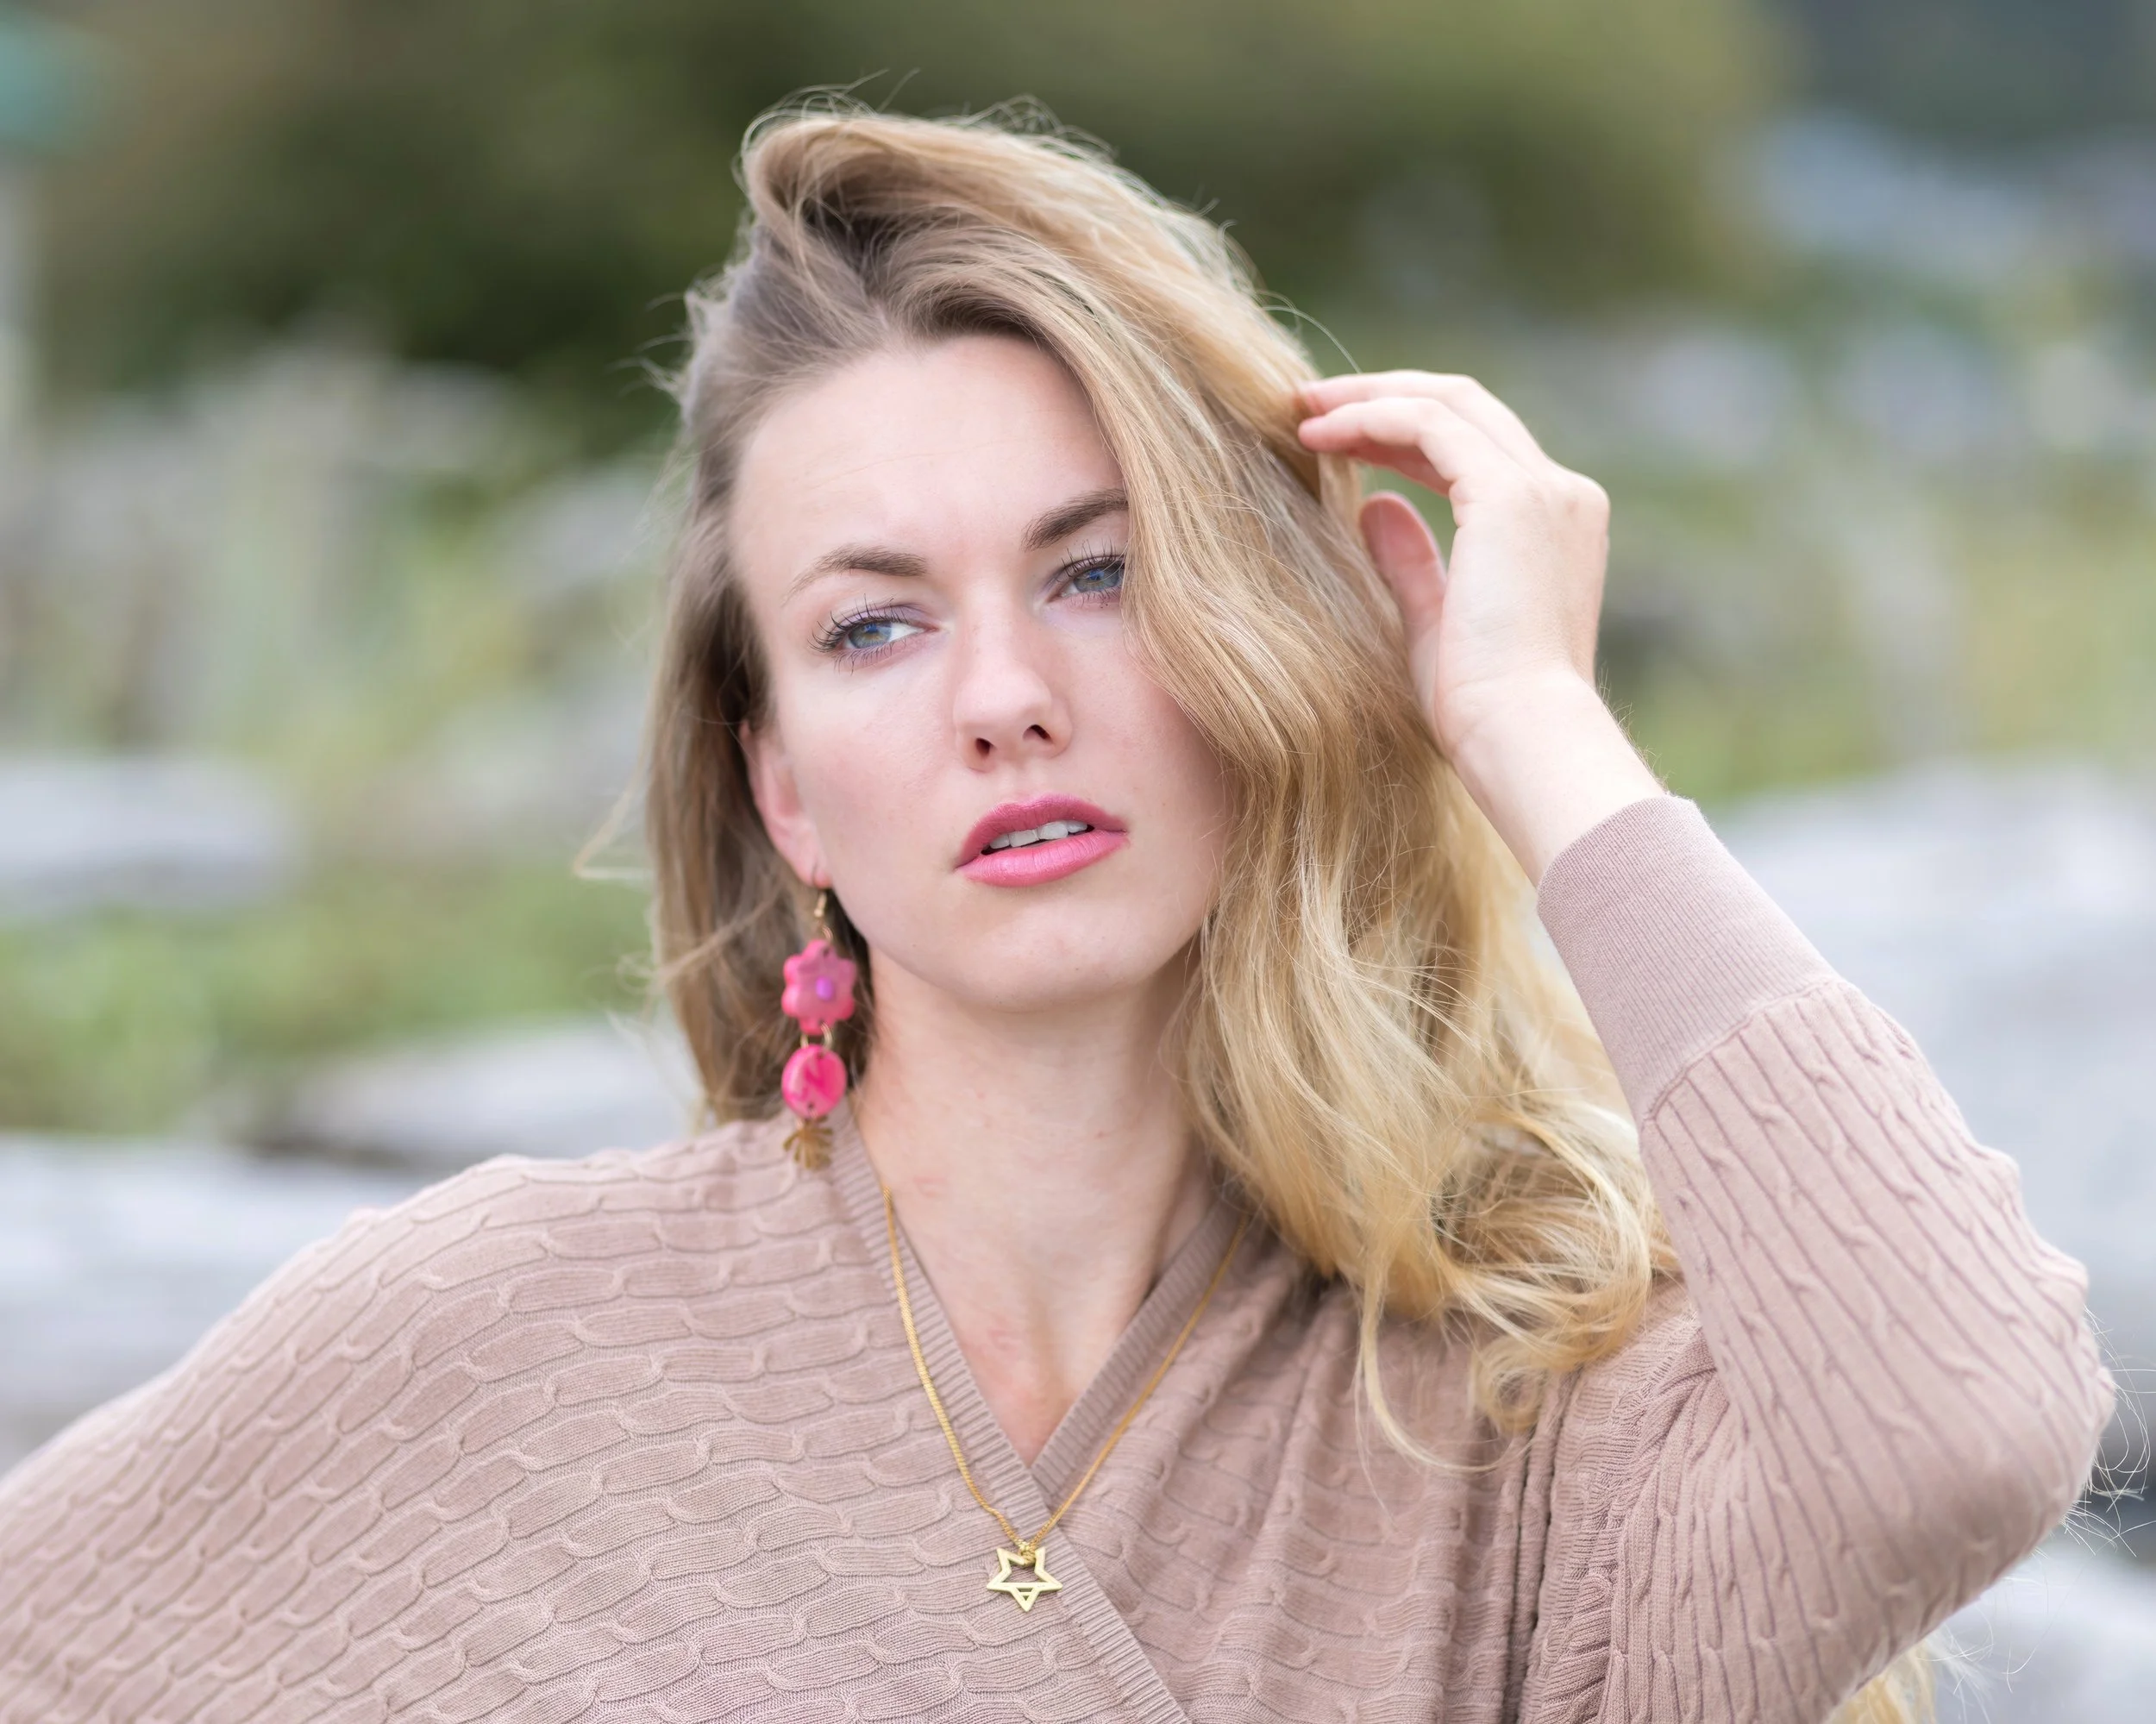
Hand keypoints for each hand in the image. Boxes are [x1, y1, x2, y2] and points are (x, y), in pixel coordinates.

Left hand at [1296, 370, 1663, 883]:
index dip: (1402, 432)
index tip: (1337, 437)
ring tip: (1302, 409)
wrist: (1522, 739)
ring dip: (1369, 399)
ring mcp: (1543, 489)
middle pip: (1466, 408)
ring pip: (1447, 403)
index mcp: (1555, 525)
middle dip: (1383, 397)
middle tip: (1310, 403)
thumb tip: (1373, 506)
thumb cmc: (1479, 710)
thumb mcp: (1433, 623)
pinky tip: (1318, 435)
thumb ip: (1410, 561)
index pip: (1475, 447)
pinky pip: (1429, 424)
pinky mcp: (1510, 496)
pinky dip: (1371, 418)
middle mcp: (1561, 494)